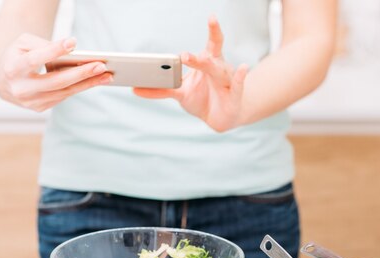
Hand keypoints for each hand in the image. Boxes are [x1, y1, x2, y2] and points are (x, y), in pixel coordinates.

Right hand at [0, 34, 112, 111]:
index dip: (53, 51)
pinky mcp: (39, 108)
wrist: (2, 78)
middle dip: (80, 73)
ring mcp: (30, 102)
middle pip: (55, 81)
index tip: (73, 42)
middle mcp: (20, 88)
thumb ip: (44, 44)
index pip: (35, 60)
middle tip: (101, 66)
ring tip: (106, 75)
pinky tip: (95, 81)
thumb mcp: (23, 43)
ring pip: (64, 92)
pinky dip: (80, 88)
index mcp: (12, 68)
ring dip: (87, 83)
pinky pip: (64, 96)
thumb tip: (72, 50)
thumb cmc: (17, 55)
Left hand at [133, 17, 248, 132]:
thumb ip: (161, 90)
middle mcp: (219, 68)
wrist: (218, 118)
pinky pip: (237, 85)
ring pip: (220, 70)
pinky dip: (240, 77)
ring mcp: (227, 81)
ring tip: (203, 60)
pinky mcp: (234, 96)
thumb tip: (135, 89)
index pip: (212, 42)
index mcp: (208, 62)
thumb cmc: (201, 99)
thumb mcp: (180, 93)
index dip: (214, 29)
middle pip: (214, 53)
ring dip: (210, 65)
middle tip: (185, 52)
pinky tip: (243, 68)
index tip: (212, 16)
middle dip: (206, 46)